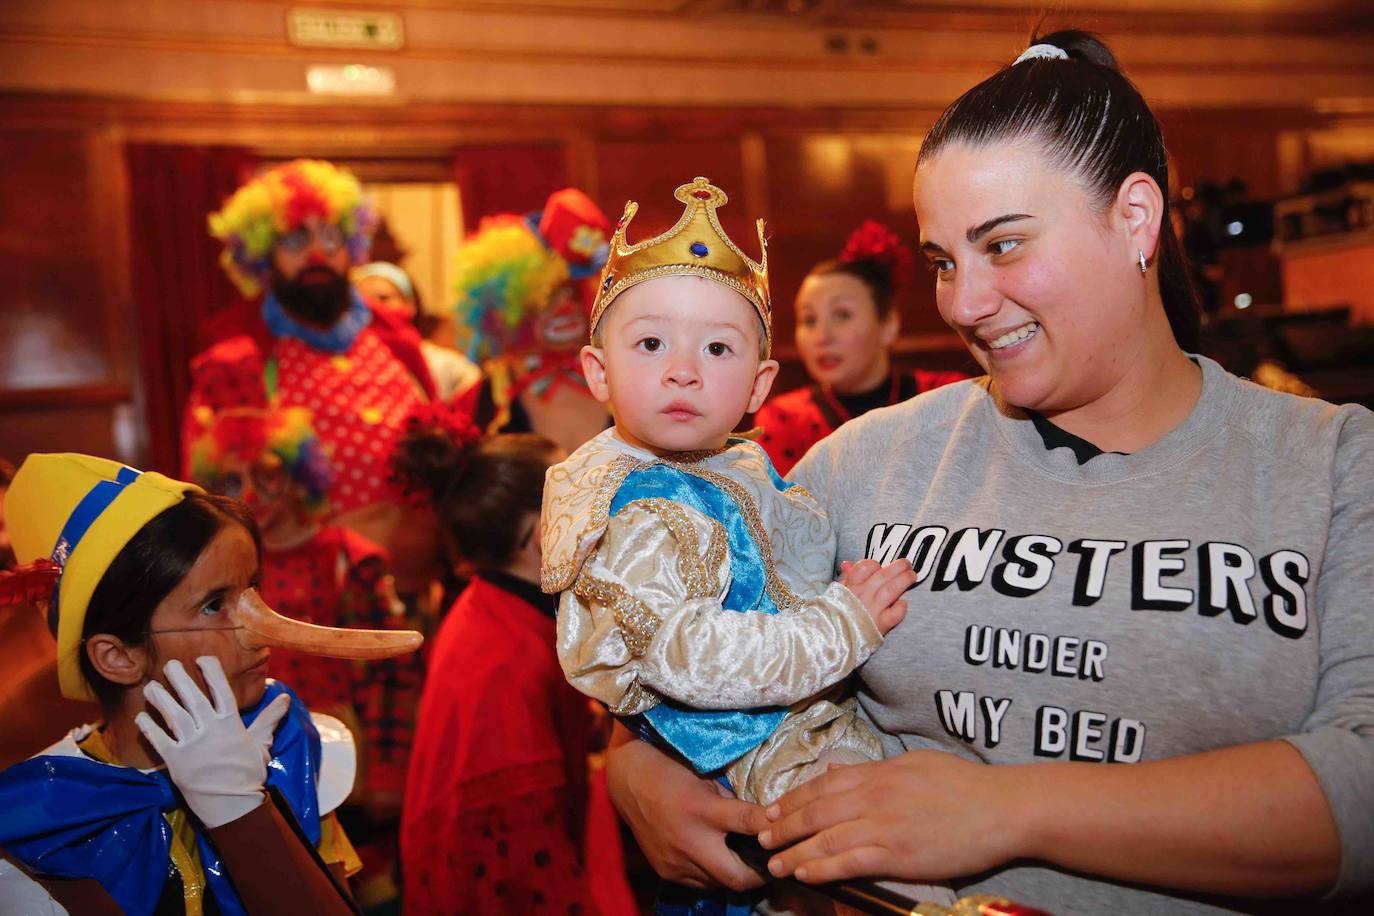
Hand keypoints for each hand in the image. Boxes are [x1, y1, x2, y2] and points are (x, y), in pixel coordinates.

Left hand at [135, 656, 290, 827]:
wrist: (233, 806)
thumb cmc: (248, 774)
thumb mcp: (261, 743)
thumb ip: (269, 719)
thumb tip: (286, 698)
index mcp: (231, 724)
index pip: (221, 691)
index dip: (211, 673)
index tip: (202, 659)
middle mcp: (210, 730)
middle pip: (193, 698)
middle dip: (180, 679)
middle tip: (169, 664)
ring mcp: (191, 746)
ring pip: (173, 716)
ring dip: (161, 699)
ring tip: (150, 686)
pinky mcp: (175, 761)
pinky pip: (158, 740)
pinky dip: (149, 727)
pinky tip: (141, 716)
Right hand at [605, 734, 769, 890]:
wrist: (629, 781)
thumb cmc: (673, 770)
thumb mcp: (707, 779)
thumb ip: (732, 804)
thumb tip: (762, 821)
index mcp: (701, 809)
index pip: (749, 823)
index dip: (775, 829)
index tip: (792, 831)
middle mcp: (689, 840)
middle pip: (738, 876)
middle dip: (761, 874)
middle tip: (775, 863)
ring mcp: (675, 861)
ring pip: (720, 884)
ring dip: (736, 875)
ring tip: (748, 861)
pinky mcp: (666, 871)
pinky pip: (700, 883)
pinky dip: (714, 874)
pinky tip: (719, 859)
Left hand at [757, 750, 1023, 883]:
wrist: (1002, 809)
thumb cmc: (964, 785)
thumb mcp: (915, 764)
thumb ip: (876, 769)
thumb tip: (842, 772)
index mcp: (879, 773)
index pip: (823, 784)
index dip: (793, 798)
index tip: (772, 809)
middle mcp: (874, 796)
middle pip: (815, 811)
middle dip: (784, 826)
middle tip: (761, 838)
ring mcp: (883, 826)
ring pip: (825, 838)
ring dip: (794, 852)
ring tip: (773, 863)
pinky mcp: (896, 855)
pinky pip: (849, 862)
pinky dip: (822, 868)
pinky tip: (805, 874)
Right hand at [841, 559, 912, 634]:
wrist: (835, 639)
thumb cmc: (837, 614)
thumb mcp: (836, 594)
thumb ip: (846, 579)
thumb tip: (848, 563)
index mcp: (850, 587)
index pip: (865, 567)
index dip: (875, 564)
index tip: (880, 567)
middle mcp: (862, 596)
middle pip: (882, 576)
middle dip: (898, 567)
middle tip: (907, 564)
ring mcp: (872, 610)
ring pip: (891, 590)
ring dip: (903, 581)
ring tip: (912, 576)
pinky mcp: (881, 625)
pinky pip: (895, 614)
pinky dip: (901, 607)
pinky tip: (903, 603)